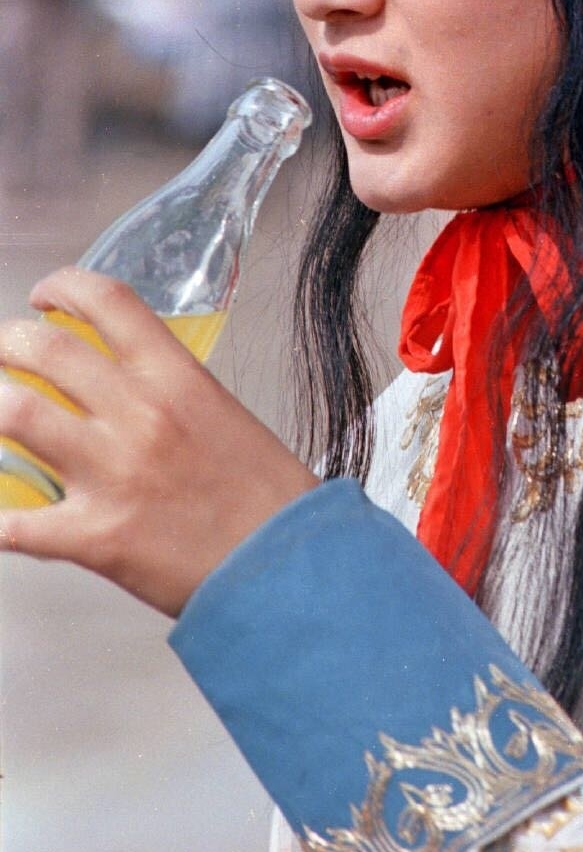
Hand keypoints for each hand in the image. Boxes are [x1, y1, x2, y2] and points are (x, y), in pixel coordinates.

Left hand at [0, 268, 318, 617]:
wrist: (285, 564)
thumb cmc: (267, 497)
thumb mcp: (224, 415)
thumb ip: (170, 393)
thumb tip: (125, 388)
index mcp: (176, 379)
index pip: (108, 302)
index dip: (64, 286)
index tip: (47, 297)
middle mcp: (138, 415)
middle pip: (44, 350)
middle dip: (7, 342)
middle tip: (5, 352)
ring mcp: (111, 473)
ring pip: (15, 415)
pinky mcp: (93, 535)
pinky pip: (17, 522)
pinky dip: (2, 518)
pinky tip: (4, 516)